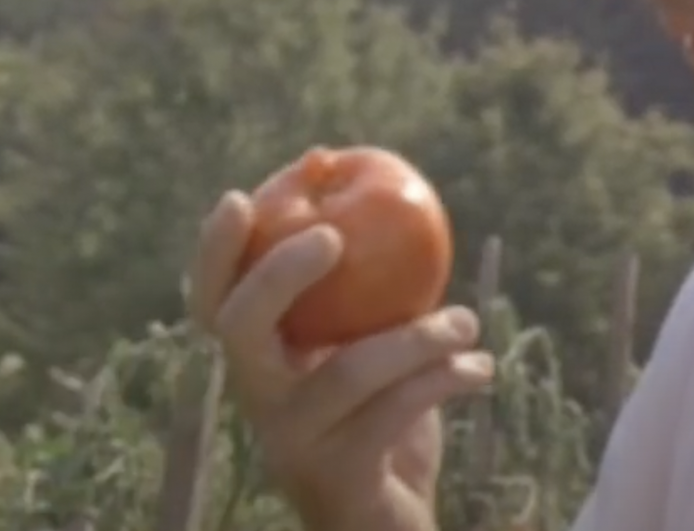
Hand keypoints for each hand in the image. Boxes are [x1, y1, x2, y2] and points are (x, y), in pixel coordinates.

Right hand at [189, 183, 493, 530]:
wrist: (390, 524)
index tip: (243, 197)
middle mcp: (261, 401)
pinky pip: (394, 412)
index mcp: (260, 363)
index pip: (212, 303)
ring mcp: (294, 442)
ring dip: (419, 336)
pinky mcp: (340, 476)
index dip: (214, 252)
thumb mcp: (372, 349)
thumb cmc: (385, 421)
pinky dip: (447, 379)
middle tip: (334, 236)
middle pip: (238, 329)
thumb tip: (395, 195)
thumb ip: (372, 291)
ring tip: (468, 323)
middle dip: (278, 273)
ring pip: (347, 370)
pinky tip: (482, 368)